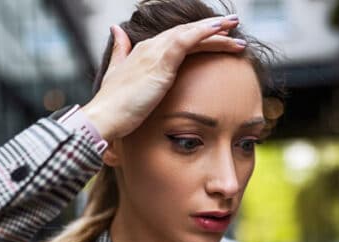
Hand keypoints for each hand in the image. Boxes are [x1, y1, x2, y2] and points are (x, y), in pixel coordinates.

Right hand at [81, 15, 246, 141]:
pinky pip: (187, 40)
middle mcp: (150, 47)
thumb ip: (120, 52)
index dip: (198, 35)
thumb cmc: (113, 107)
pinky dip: (204, 33)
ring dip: (215, 29)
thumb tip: (117, 31)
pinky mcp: (160, 62)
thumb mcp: (117, 75)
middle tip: (233, 25)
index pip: (178, 38)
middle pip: (188, 32)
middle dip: (212, 28)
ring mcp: (155, 53)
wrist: (104, 118)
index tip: (219, 36)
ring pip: (191, 34)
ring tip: (235, 26)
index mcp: (144, 52)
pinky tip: (220, 30)